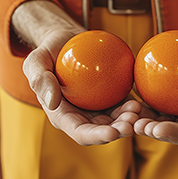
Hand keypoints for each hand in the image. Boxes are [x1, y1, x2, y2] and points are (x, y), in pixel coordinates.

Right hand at [14, 0, 140, 144]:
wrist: (65, 42)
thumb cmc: (47, 52)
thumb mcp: (36, 61)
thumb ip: (40, 79)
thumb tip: (52, 102)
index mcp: (62, 116)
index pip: (80, 132)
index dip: (96, 136)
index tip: (111, 133)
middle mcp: (81, 117)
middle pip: (101, 130)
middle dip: (117, 131)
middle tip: (131, 123)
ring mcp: (98, 108)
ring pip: (116, 121)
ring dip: (128, 120)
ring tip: (137, 110)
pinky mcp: (111, 97)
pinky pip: (123, 105)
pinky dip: (132, 106)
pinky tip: (141, 101)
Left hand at [133, 0, 177, 147]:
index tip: (159, 129)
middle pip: (175, 133)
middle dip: (156, 134)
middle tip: (138, 125)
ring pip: (159, 123)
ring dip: (142, 124)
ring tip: (126, 118)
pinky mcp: (166, 100)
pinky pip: (151, 106)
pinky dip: (138, 107)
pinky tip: (124, 100)